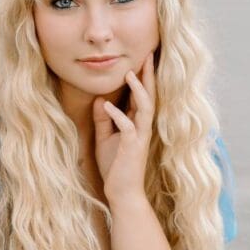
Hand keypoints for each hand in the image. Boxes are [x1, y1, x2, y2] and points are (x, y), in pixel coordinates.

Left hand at [93, 51, 156, 204]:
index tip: (141, 59)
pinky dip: (117, 115)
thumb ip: (104, 120)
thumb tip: (100, 99)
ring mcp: (140, 137)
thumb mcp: (105, 139)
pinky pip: (128, 127)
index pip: (141, 96)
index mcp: (136, 124)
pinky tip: (107, 105)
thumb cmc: (115, 167)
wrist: (122, 192)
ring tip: (129, 73)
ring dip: (138, 90)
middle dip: (148, 76)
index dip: (142, 78)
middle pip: (149, 96)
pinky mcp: (133, 147)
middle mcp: (142, 128)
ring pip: (145, 108)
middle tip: (146, 56)